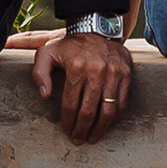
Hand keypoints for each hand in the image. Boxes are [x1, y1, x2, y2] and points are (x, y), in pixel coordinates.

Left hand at [18, 29, 133, 143]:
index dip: (68, 121)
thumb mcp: (46, 53)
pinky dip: (115, 117)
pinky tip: (107, 124)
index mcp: (77, 67)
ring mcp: (114, 73)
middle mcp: (97, 70)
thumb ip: (40, 74)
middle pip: (89, 110)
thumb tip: (45, 96)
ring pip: (108, 110)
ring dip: (100, 128)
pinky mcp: (126, 74)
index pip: (71, 104)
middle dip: (82, 129)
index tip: (67, 130)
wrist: (97, 28)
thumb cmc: (69, 45)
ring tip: (93, 137)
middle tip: (79, 139)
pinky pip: (122, 102)